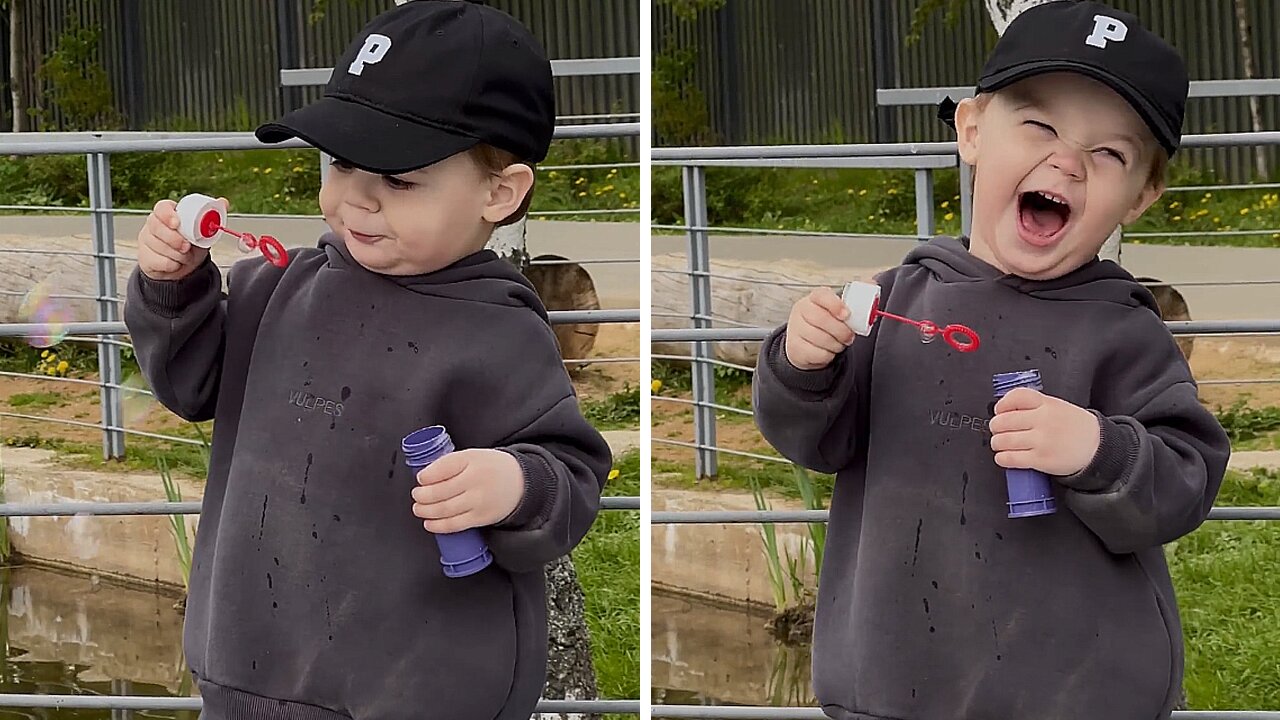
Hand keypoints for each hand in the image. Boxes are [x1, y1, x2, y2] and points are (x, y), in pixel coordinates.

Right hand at [137, 197, 224, 280]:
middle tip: (186, 247)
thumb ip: (212, 217)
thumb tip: (223, 202)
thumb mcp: (203, 232)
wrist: (182, 267)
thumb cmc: (191, 245)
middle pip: (156, 226)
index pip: (161, 207)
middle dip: (174, 239)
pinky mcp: (145, 257)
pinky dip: (172, 265)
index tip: (177, 224)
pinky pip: (158, 261)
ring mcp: (146, 240)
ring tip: (185, 256)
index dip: (168, 215)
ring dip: (177, 255)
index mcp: (167, 214)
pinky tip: (176, 264)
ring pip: (158, 246)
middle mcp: (153, 225)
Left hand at [410, 449, 524, 533]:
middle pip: (439, 491)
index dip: (426, 476)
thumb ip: (450, 463)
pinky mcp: (480, 517)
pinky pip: (454, 524)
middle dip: (421, 496)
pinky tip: (430, 523)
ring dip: (425, 511)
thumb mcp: (473, 455)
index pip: (443, 468)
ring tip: (419, 508)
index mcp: (472, 460)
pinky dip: (438, 526)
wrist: (521, 483)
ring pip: (444, 509)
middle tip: (416, 495)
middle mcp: (475, 480)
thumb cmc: (492, 468)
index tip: (420, 479)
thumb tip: (424, 478)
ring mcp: (478, 501)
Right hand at [784, 287, 854, 369]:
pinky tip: (827, 350)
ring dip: (835, 344)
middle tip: (849, 336)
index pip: (821, 295)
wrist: (805, 343)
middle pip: (821, 319)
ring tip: (837, 343)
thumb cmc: (825, 323)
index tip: (847, 315)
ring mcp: (796, 329)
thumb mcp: (838, 308)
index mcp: (814, 298)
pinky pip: (817, 354)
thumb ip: (855, 297)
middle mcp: (801, 311)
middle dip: (841, 331)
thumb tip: (872, 282)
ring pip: (820, 339)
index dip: (835, 304)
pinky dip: (827, 355)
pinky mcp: (795, 348)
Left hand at [989, 388, 1100, 475]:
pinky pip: (1011, 458)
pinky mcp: (1041, 459)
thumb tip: (1007, 411)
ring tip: (999, 444)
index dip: (1003, 404)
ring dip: (996, 443)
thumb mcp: (1059, 407)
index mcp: (1048, 404)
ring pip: (1004, 440)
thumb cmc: (1076, 428)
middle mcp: (1043, 420)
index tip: (999, 410)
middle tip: (997, 430)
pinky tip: (1003, 457)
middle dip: (995, 426)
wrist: (1098, 448)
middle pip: (1005, 420)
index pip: (1017, 397)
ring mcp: (1042, 440)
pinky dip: (1002, 458)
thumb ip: (1036, 406)